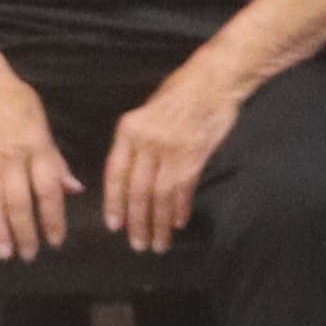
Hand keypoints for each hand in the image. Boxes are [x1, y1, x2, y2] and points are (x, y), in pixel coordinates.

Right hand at [0, 49, 78, 260]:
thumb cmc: (17, 102)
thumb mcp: (44, 125)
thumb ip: (56, 160)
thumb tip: (75, 189)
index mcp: (34, 148)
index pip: (46, 190)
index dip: (52, 218)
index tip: (56, 240)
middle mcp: (9, 159)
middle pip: (18, 202)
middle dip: (25, 232)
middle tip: (29, 255)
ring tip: (4, 253)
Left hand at [103, 72, 235, 253]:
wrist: (212, 80)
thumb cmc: (178, 94)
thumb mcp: (146, 112)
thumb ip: (135, 142)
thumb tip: (128, 177)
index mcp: (129, 130)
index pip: (115, 173)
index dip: (114, 202)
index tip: (114, 225)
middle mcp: (147, 141)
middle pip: (138, 190)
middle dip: (137, 222)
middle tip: (138, 244)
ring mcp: (171, 149)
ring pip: (160, 195)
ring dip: (159, 223)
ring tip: (159, 243)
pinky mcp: (194, 155)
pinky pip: (183, 189)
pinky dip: (179, 209)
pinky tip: (178, 223)